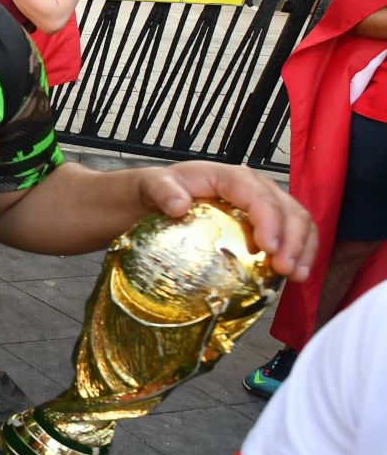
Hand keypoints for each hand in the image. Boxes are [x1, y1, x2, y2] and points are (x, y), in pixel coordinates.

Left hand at [136, 160, 317, 281]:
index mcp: (230, 177)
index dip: (269, 220)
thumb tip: (178, 205)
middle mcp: (255, 188)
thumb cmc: (160, 190)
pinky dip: (300, 254)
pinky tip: (295, 276)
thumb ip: (162, 190)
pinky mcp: (269, 223)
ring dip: (302, 249)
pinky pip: (294, 236)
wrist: (159, 197)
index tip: (268, 247)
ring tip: (295, 275)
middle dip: (292, 240)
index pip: (258, 195)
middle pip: (288, 209)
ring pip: (298, 222)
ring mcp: (266, 205)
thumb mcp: (152, 185)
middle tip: (284, 268)